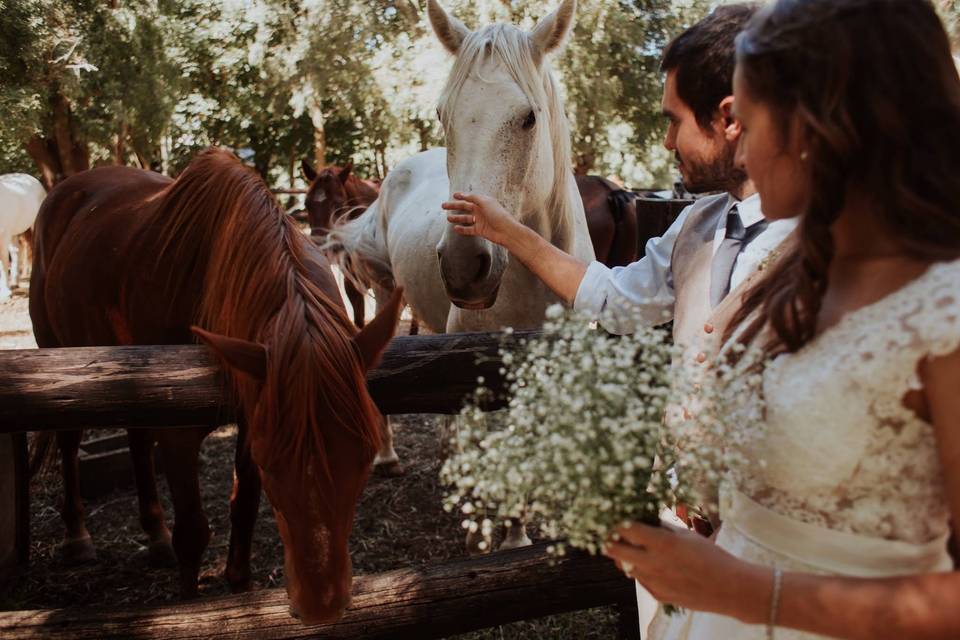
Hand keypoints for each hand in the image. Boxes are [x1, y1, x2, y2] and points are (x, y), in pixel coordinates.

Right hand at [442, 192, 520, 247]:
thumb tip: (464, 195)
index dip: (462, 196)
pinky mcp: (480, 230)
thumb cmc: (498, 215)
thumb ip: (474, 198)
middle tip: (443, 206)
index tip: (453, 195)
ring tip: (448, 218)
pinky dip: (462, 229)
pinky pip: (468, 229)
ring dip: (457, 218)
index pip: (470, 198)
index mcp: (483, 202)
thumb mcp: (485, 202)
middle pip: (465, 207)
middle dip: (454, 206)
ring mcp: (480, 221)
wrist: (506, 231)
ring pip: (465, 218)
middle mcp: (481, 210)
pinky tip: (455, 228)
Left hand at [603, 521, 764, 621]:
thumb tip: (643, 520)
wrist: (729, 589)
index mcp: (661, 543)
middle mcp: (653, 563)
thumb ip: (662, 529)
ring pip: (624, 567)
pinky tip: (652, 565)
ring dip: (624, 557)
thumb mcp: (686, 535)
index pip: (625, 529)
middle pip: (613, 551)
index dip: (615, 522)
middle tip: (611, 534)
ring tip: (633, 549)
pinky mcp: (658, 595)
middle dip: (609, 541)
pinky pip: (640, 580)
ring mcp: (653, 582)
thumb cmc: (711, 556)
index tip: (612, 518)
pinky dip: (640, 571)